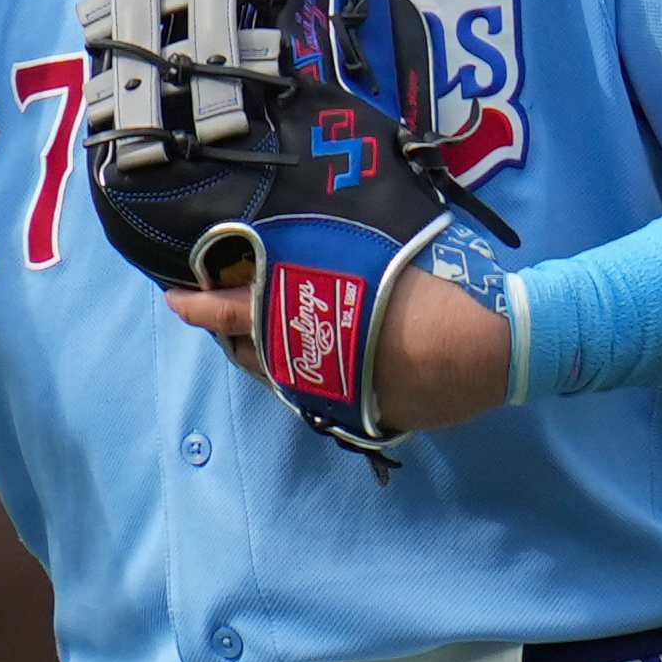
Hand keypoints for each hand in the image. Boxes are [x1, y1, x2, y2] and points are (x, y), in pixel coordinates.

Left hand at [164, 267, 511, 432]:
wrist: (488, 348)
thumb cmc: (433, 289)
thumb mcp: (378, 255)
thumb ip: (337, 255)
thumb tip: (314, 245)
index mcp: (305, 317)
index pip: (231, 309)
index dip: (198, 306)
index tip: (173, 301)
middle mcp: (309, 362)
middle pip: (249, 352)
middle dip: (232, 334)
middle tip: (222, 315)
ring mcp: (335, 394)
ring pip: (282, 379)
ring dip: (268, 357)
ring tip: (266, 337)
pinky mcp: (364, 415)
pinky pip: (322, 395)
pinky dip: (311, 376)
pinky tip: (324, 361)